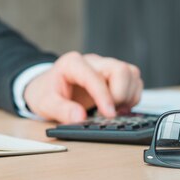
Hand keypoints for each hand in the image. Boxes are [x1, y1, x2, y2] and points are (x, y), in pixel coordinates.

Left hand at [23, 52, 142, 122]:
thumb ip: (61, 110)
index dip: (104, 96)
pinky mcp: (114, 76)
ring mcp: (105, 67)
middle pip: (120, 70)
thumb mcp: (45, 103)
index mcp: (72, 64)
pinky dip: (132, 97)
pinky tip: (118, 108)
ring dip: (128, 96)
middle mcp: (92, 62)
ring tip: (113, 111)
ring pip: (131, 74)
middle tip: (109, 112)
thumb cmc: (46, 92)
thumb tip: (80, 117)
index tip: (108, 114)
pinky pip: (134, 82)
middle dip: (120, 94)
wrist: (46, 88)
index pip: (94, 76)